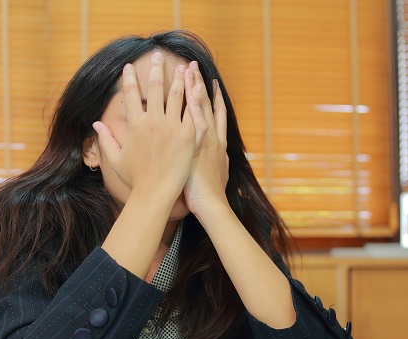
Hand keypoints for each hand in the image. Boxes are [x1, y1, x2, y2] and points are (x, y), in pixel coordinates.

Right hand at [93, 52, 195, 200]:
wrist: (155, 193)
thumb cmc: (135, 179)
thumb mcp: (116, 158)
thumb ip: (106, 138)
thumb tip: (96, 124)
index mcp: (135, 125)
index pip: (130, 94)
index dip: (129, 79)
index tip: (129, 67)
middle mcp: (153, 121)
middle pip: (154, 88)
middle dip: (155, 69)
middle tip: (158, 56)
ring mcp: (172, 126)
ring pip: (176, 95)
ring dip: (178, 78)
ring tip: (181, 67)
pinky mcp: (188, 134)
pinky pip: (192, 111)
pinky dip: (194, 97)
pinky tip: (197, 86)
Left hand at [182, 61, 229, 215]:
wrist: (212, 206)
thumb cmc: (209, 194)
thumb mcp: (216, 172)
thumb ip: (214, 159)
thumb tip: (218, 155)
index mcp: (216, 142)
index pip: (215, 113)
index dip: (211, 96)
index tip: (207, 80)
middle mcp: (213, 137)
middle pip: (207, 104)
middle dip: (199, 84)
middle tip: (193, 64)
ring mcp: (206, 141)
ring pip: (201, 109)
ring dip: (195, 87)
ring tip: (189, 68)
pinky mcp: (199, 148)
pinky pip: (196, 123)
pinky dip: (194, 107)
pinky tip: (190, 92)